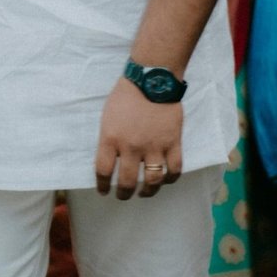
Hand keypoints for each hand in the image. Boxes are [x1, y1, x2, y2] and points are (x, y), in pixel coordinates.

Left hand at [94, 78, 183, 198]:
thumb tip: (110, 160)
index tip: (103, 191)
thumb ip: (109, 139)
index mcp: (111, 138)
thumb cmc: (125, 96)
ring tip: (144, 193)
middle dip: (124, 194)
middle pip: (128, 182)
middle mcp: (132, 146)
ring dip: (148, 191)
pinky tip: (165, 180)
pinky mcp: (173, 143)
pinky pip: (174, 170)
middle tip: (123, 196)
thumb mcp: (107, 117)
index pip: (103, 171)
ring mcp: (154, 146)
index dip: (102, 185)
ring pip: (153, 180)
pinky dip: (170, 179)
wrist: (151, 80)